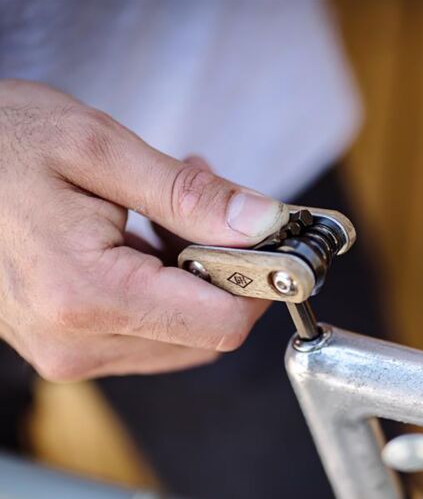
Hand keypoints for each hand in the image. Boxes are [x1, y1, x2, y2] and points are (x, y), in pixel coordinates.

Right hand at [0, 79, 288, 379]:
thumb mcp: (97, 150)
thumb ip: (187, 195)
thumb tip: (260, 222)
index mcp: (88, 294)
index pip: (219, 322)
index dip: (261, 285)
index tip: (274, 245)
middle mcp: (78, 340)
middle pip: (206, 332)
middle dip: (229, 274)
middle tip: (217, 211)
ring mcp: (72, 349)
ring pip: (182, 335)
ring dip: (197, 278)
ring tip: (176, 213)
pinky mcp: (71, 342)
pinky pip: (150, 330)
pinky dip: (169, 289)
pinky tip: (153, 238)